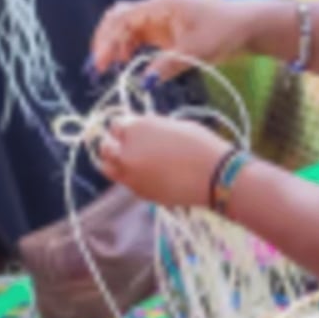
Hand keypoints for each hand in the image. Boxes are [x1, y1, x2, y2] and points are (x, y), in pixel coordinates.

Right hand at [91, 0, 257, 80]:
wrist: (247, 26)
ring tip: (110, 69)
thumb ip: (168, 65)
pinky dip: (127, 49)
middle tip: (97, 68)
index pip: (122, 19)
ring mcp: (159, 21)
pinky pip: (138, 37)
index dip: (107, 41)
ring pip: (125, 29)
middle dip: (104, 41)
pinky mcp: (165, 32)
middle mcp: (155, 11)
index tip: (100, 64)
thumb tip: (144, 82)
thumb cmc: (224, 30)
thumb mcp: (197, 51)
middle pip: (117, 19)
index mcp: (159, 7)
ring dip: (114, 46)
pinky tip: (126, 64)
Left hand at [98, 115, 229, 208]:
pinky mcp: (139, 192)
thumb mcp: (173, 125)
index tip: (132, 131)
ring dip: (114, 163)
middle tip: (126, 146)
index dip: (125, 128)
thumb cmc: (200, 144)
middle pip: (105, 147)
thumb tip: (141, 131)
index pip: (115, 125)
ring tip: (129, 162)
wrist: (213, 175)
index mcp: (137, 128)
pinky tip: (147, 175)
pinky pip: (126, 182)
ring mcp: (130, 174)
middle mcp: (127, 151)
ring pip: (107, 167)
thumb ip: (150, 127)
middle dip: (114, 145)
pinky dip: (131, 177)